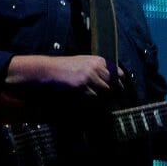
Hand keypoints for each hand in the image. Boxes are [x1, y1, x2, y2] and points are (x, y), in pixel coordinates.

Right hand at [6, 54, 123, 96]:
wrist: (47, 71)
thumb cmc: (63, 69)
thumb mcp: (83, 64)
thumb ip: (97, 71)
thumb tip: (112, 83)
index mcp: (98, 60)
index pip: (118, 74)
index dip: (120, 84)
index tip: (119, 92)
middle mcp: (96, 67)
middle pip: (115, 85)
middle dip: (114, 95)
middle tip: (113, 103)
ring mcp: (90, 77)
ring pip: (106, 93)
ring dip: (104, 101)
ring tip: (99, 105)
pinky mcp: (83, 87)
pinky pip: (94, 100)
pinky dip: (93, 104)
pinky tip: (87, 104)